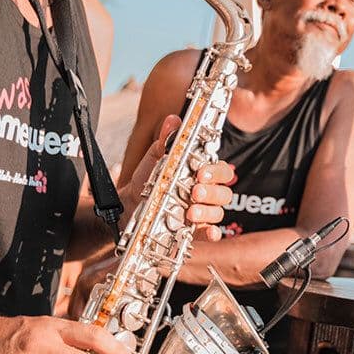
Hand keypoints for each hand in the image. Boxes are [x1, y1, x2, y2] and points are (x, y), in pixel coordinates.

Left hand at [120, 115, 234, 241]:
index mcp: (200, 173)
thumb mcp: (154, 159)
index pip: (221, 170)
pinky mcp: (193, 230)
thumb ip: (166, 140)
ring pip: (218, 212)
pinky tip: (208, 232)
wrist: (129, 207)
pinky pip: (209, 232)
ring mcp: (201, 211)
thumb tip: (173, 120)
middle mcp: (205, 192)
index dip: (216, 171)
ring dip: (207, 212)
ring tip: (190, 212)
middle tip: (195, 192)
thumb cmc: (147, 181)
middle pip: (225, 192)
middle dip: (212, 192)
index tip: (201, 172)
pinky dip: (211, 233)